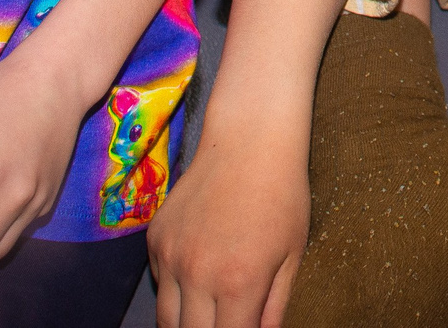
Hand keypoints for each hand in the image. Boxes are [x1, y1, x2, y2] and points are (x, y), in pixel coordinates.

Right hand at [147, 110, 308, 327]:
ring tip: (208, 316)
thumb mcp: (292, 254)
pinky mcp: (156, 238)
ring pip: (166, 319)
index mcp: (238, 283)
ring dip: (186, 324)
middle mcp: (198, 274)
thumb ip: (275, 306)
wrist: (249, 139)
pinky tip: (197, 279)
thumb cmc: (282, 194)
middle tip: (225, 323)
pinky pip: (160, 283)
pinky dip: (175, 292)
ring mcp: (171, 255)